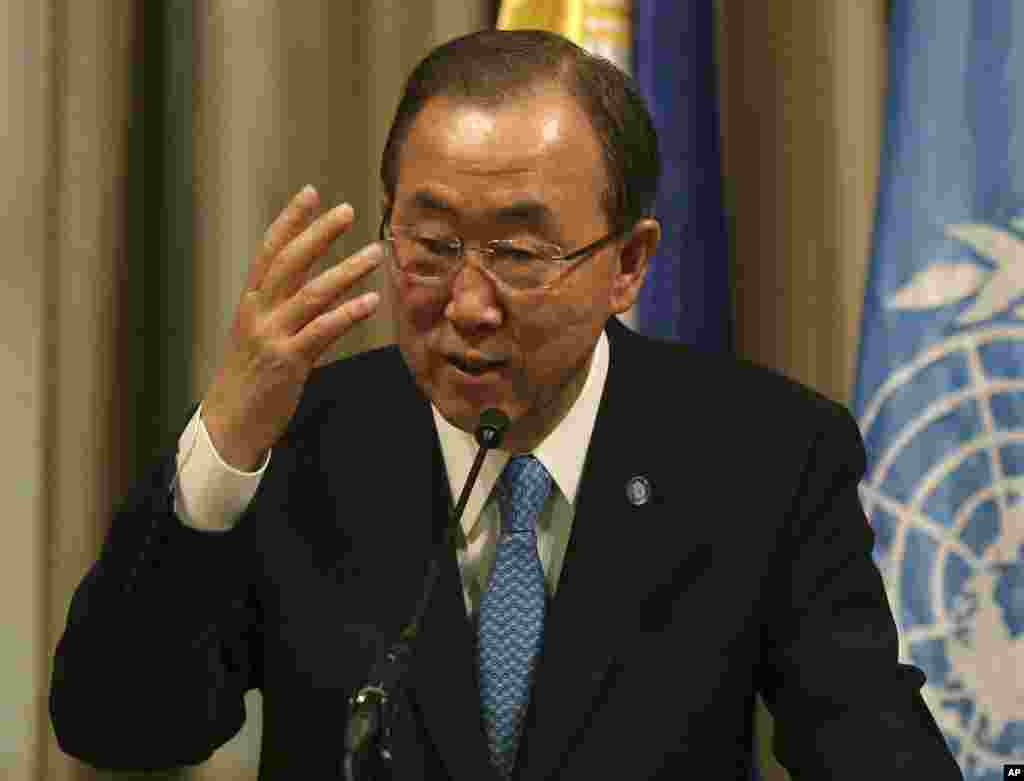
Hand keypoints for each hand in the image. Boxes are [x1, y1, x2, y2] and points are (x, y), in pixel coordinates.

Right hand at [201, 185, 382, 470]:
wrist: (229, 424)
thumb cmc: (249, 378)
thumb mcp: (257, 334)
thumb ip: (281, 307)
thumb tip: (313, 283)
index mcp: (251, 302)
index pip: (270, 250)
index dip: (290, 220)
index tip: (310, 192)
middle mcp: (259, 313)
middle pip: (290, 262)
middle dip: (319, 233)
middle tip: (348, 210)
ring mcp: (272, 336)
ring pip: (311, 292)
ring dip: (346, 270)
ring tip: (375, 253)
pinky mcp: (288, 362)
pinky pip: (323, 331)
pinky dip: (348, 313)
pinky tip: (372, 301)